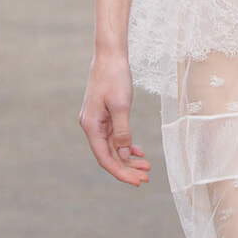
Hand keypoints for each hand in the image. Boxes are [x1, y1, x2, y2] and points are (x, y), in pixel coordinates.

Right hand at [79, 53, 150, 185]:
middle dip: (127, 168)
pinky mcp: (104, 116)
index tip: (137, 181)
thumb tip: (125, 154)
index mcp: (91, 125)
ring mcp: (97, 121)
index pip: (105, 157)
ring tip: (147, 167)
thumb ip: (123, 132)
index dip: (121, 172)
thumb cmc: (114, 77)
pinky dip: (126, 145)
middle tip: (146, 178)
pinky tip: (138, 152)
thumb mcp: (121, 105)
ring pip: (113, 147)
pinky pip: (114, 136)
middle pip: (109, 155)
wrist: (110, 56)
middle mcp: (91, 126)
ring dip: (129, 158)